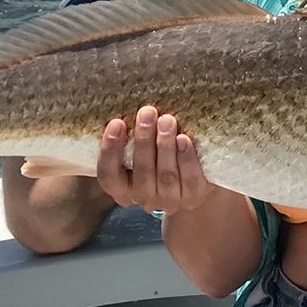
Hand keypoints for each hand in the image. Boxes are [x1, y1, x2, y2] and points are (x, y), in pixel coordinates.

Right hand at [95, 105, 213, 213]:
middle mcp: (144, 199)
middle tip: (147, 112)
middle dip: (143, 141)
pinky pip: (190, 179)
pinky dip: (186, 159)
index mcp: (123, 189)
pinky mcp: (193, 197)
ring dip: (164, 146)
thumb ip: (132, 138)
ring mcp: (170, 201)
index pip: (109, 176)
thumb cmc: (161, 157)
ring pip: (165, 176)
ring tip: (167, 120)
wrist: (198, 181)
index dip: (109, 151)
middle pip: (141, 174)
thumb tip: (128, 104)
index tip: (116, 122)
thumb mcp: (143, 151)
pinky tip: (184, 139)